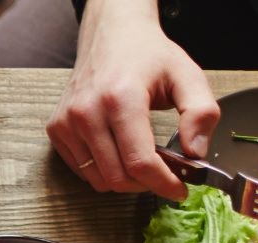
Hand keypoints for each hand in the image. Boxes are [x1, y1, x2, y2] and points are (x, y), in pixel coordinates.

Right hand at [46, 0, 217, 198]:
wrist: (111, 35)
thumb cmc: (147, 56)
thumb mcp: (187, 75)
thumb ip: (201, 113)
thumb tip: (195, 154)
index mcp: (120, 98)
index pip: (139, 162)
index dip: (162, 184)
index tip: (179, 190)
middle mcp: (87, 113)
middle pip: (118, 177)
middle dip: (146, 184)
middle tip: (165, 172)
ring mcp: (67, 123)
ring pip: (99, 180)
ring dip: (125, 180)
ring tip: (142, 160)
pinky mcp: (56, 130)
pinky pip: (82, 171)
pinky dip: (104, 171)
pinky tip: (119, 151)